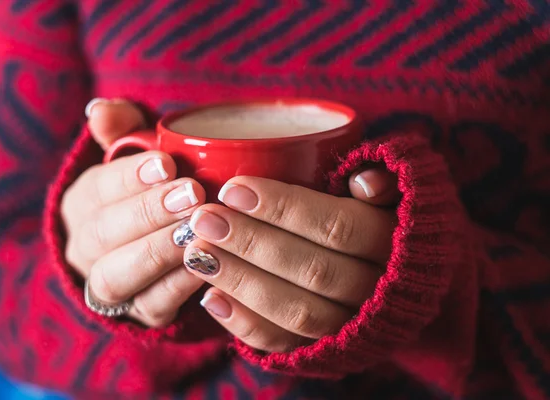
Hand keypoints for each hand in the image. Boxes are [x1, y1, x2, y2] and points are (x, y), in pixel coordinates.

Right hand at [62, 98, 204, 326]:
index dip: (129, 177)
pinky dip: (177, 288)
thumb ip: (122, 130)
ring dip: (158, 252)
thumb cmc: (150, 191)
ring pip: (117, 275)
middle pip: (104, 233)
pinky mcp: (137, 313)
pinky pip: (150, 306)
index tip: (169, 163)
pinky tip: (205, 265)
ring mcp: (108, 284)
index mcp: (82, 203)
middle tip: (192, 194)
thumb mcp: (137, 157)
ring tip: (195, 232)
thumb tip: (100, 110)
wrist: (149, 247)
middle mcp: (85, 246)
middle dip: (149, 212)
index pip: (96, 189)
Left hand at [183, 167, 399, 351]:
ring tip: (197, 252)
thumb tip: (365, 184)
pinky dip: (245, 324)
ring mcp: (349, 324)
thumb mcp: (389, 193)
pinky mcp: (322, 346)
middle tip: (203, 218)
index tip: (232, 189)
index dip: (283, 208)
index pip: (336, 226)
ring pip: (296, 311)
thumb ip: (383, 181)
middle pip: (312, 270)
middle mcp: (375, 290)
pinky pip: (284, 343)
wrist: (388, 278)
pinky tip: (210, 297)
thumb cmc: (373, 219)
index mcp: (390, 243)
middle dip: (251, 243)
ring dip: (241, 281)